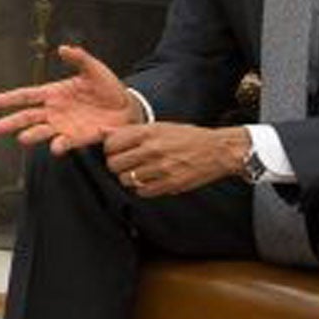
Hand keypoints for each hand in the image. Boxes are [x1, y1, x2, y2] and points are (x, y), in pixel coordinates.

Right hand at [0, 45, 137, 153]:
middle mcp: (54, 111)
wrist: (128, 107)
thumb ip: (79, 58)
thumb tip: (63, 48)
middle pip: (28, 117)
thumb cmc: (108, 87)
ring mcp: (64, 126)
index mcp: (54, 93)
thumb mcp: (94, 69)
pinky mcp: (77, 138)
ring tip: (22, 139)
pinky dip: (60, 145)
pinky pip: (65, 142)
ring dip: (32, 135)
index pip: (28, 95)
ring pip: (42, 131)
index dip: (11, 98)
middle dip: (12, 122)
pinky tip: (55, 147)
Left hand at [102, 122, 248, 198]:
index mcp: (148, 132)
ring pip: (126, 180)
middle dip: (117, 165)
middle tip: (126, 163)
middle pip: (114, 164)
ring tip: (140, 172)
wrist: (217, 151)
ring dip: (129, 178)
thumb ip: (129, 131)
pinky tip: (151, 180)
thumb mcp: (158, 127)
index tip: (116, 151)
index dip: (110, 149)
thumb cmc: (187, 137)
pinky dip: (142, 189)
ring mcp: (160, 168)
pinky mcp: (169, 184)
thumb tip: (102, 131)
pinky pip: (142, 192)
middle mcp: (152, 149)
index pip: (111, 144)